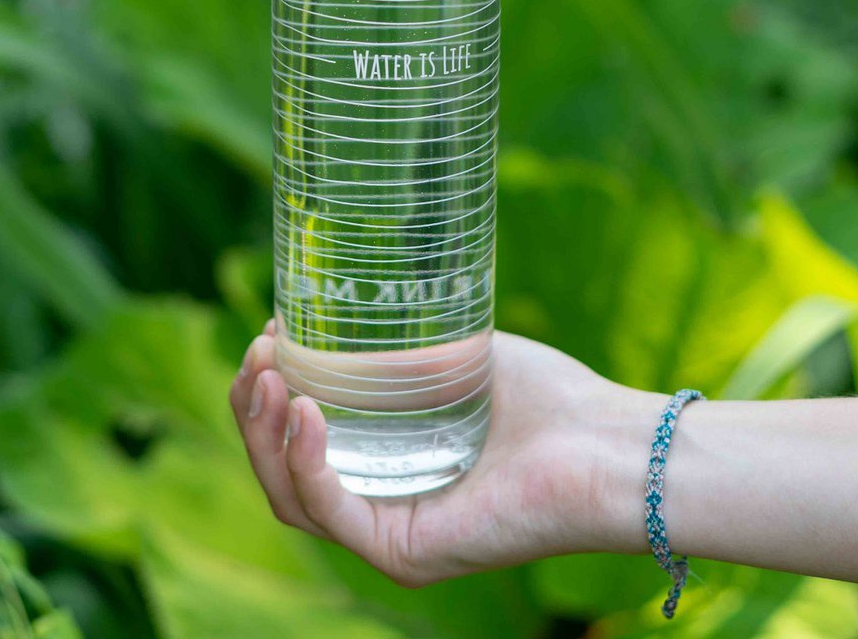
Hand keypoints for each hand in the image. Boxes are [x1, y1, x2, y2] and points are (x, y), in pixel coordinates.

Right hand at [229, 322, 655, 586]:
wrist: (604, 442)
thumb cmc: (546, 399)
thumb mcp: (452, 356)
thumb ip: (392, 346)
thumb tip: (322, 306)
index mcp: (387, 467)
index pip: (300, 442)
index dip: (270, 391)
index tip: (268, 331)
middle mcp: (382, 506)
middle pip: (281, 470)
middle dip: (253, 410)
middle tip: (257, 350)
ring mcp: (390, 534)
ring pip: (290, 497)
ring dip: (264, 433)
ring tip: (267, 372)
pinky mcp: (406, 551)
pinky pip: (330, 512)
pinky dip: (306, 462)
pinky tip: (306, 410)